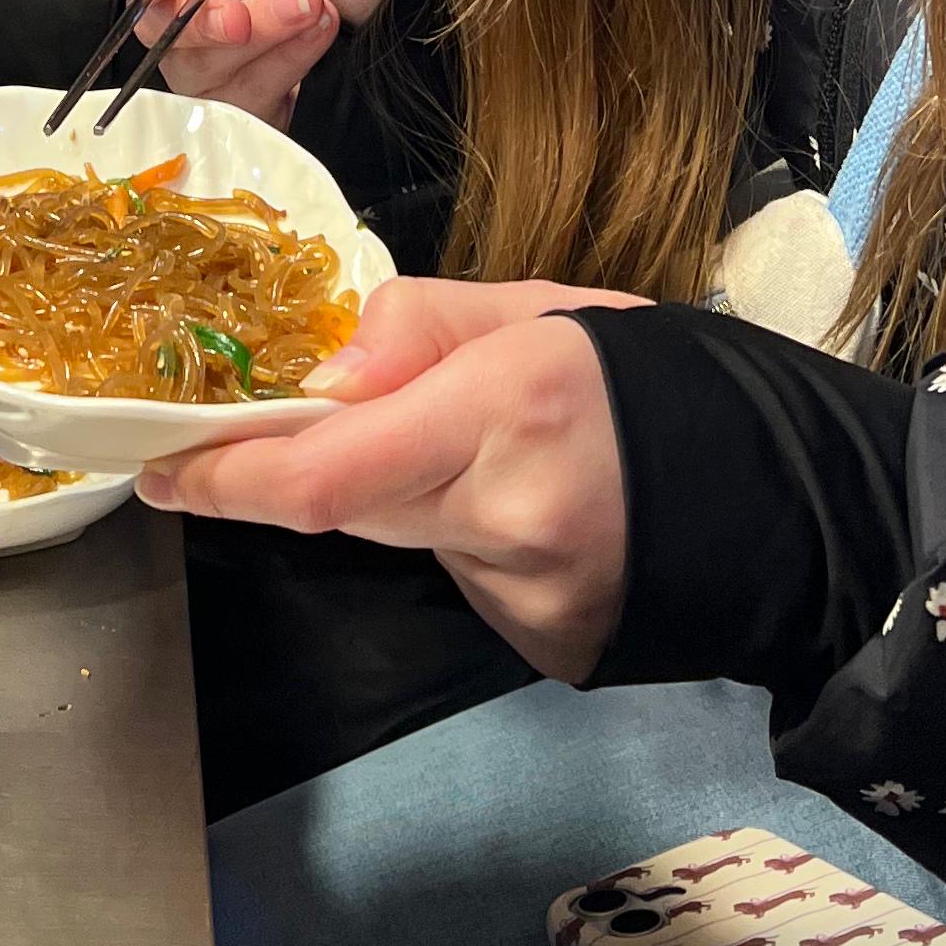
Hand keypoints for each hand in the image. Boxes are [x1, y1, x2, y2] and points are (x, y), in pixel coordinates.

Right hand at [91, 0, 396, 124]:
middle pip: (157, 25)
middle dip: (207, 18)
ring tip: (319, 5)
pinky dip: (285, 65)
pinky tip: (321, 35)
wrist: (399, 6)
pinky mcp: (243, 103)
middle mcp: (187, 6)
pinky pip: (243, 101)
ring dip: (264, 37)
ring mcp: (211, 62)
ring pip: (201, 68)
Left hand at [132, 274, 645, 679]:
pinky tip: (514, 502)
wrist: (784, 494)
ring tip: (458, 446)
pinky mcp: (538, 637)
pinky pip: (455, 573)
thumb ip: (420, 328)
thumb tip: (319, 372)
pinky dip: (453, 532)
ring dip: (388, 494)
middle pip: (346, 507)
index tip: (160, 468)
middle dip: (283, 475)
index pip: (327, 472)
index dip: (229, 477)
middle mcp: (509, 510)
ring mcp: (525, 589)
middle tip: (235, 443)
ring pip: (398, 537)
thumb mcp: (544, 308)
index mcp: (509, 405)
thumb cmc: (656, 379)